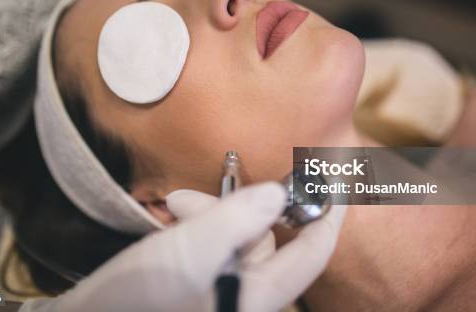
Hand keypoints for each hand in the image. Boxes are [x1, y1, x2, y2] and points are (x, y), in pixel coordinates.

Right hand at [19, 182, 345, 311]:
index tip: (334, 179)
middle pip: (266, 239)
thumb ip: (241, 218)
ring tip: (175, 205)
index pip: (312, 253)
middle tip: (201, 192)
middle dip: (239, 207)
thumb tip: (279, 193)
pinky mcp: (202, 288)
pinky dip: (199, 228)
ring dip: (212, 213)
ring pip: (237, 239)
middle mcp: (249, 297)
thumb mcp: (194, 250)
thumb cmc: (141, 297)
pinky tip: (172, 218)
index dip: (327, 215)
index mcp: (260, 297)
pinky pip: (215, 248)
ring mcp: (226, 293)